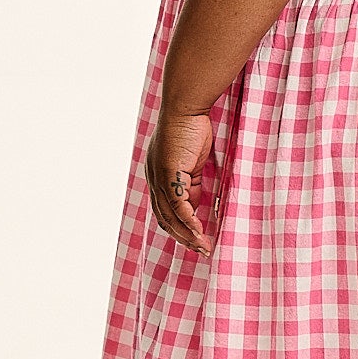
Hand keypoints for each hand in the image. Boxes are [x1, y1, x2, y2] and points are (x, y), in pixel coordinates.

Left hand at [144, 104, 215, 256]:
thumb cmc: (190, 129)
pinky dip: (188, 221)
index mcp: (157, 177)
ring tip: (203, 247)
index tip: (195, 240)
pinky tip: (200, 231)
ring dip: (187, 235)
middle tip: (201, 251)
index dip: (178, 228)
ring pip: (171, 217)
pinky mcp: (168, 174)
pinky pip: (178, 205)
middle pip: (165, 219)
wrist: (185, 107)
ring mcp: (158, 178)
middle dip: (183, 238)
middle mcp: (153, 180)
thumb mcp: (192, 163)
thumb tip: (195, 207)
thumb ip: (192, 184)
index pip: (164, 211)